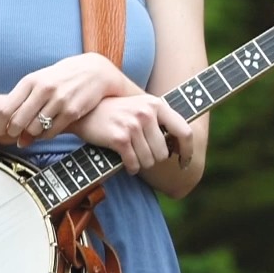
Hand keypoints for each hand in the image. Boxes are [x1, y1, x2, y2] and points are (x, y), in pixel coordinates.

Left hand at [0, 53, 136, 145]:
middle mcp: (43, 89)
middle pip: (17, 122)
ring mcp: (59, 100)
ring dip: (32, 134)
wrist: (95, 71)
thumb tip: (18, 142)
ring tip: (35, 129)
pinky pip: (51, 132)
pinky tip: (48, 130)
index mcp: (30, 81)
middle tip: (17, 134)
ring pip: (34, 129)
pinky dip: (46, 135)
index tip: (1, 130)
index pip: (4, 109)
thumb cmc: (63, 78)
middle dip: (14, 132)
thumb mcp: (41, 84)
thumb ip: (25, 108)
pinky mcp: (72, 111)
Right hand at [68, 93, 193, 174]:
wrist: (85, 111)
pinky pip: (134, 163)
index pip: (184, 132)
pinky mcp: (119, 138)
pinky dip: (131, 168)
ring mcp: (133, 125)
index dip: (188, 151)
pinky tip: (127, 163)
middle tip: (144, 155)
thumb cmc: (117, 112)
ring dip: (141, 164)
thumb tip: (180, 145)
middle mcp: (147, 113)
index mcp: (157, 105)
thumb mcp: (142, 106)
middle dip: (155, 159)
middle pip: (164, 152)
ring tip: (133, 156)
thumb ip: (161, 120)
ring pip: (149, 160)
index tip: (185, 162)